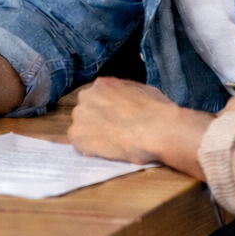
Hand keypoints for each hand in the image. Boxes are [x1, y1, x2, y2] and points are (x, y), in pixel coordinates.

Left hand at [68, 77, 210, 177]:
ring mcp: (79, 115)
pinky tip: (105, 151)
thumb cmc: (157, 111)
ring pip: (81, 127)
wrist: (156, 130)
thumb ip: (124, 92)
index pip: (96, 97)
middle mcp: (86, 95)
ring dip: (92, 135)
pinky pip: (79, 144)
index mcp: (102, 84)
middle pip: (86, 110)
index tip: (113, 120)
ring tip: (110, 144)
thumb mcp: (142, 90)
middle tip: (112, 133)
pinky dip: (89, 149)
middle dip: (96, 121)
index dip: (104, 111)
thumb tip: (120, 99)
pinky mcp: (77, 136)